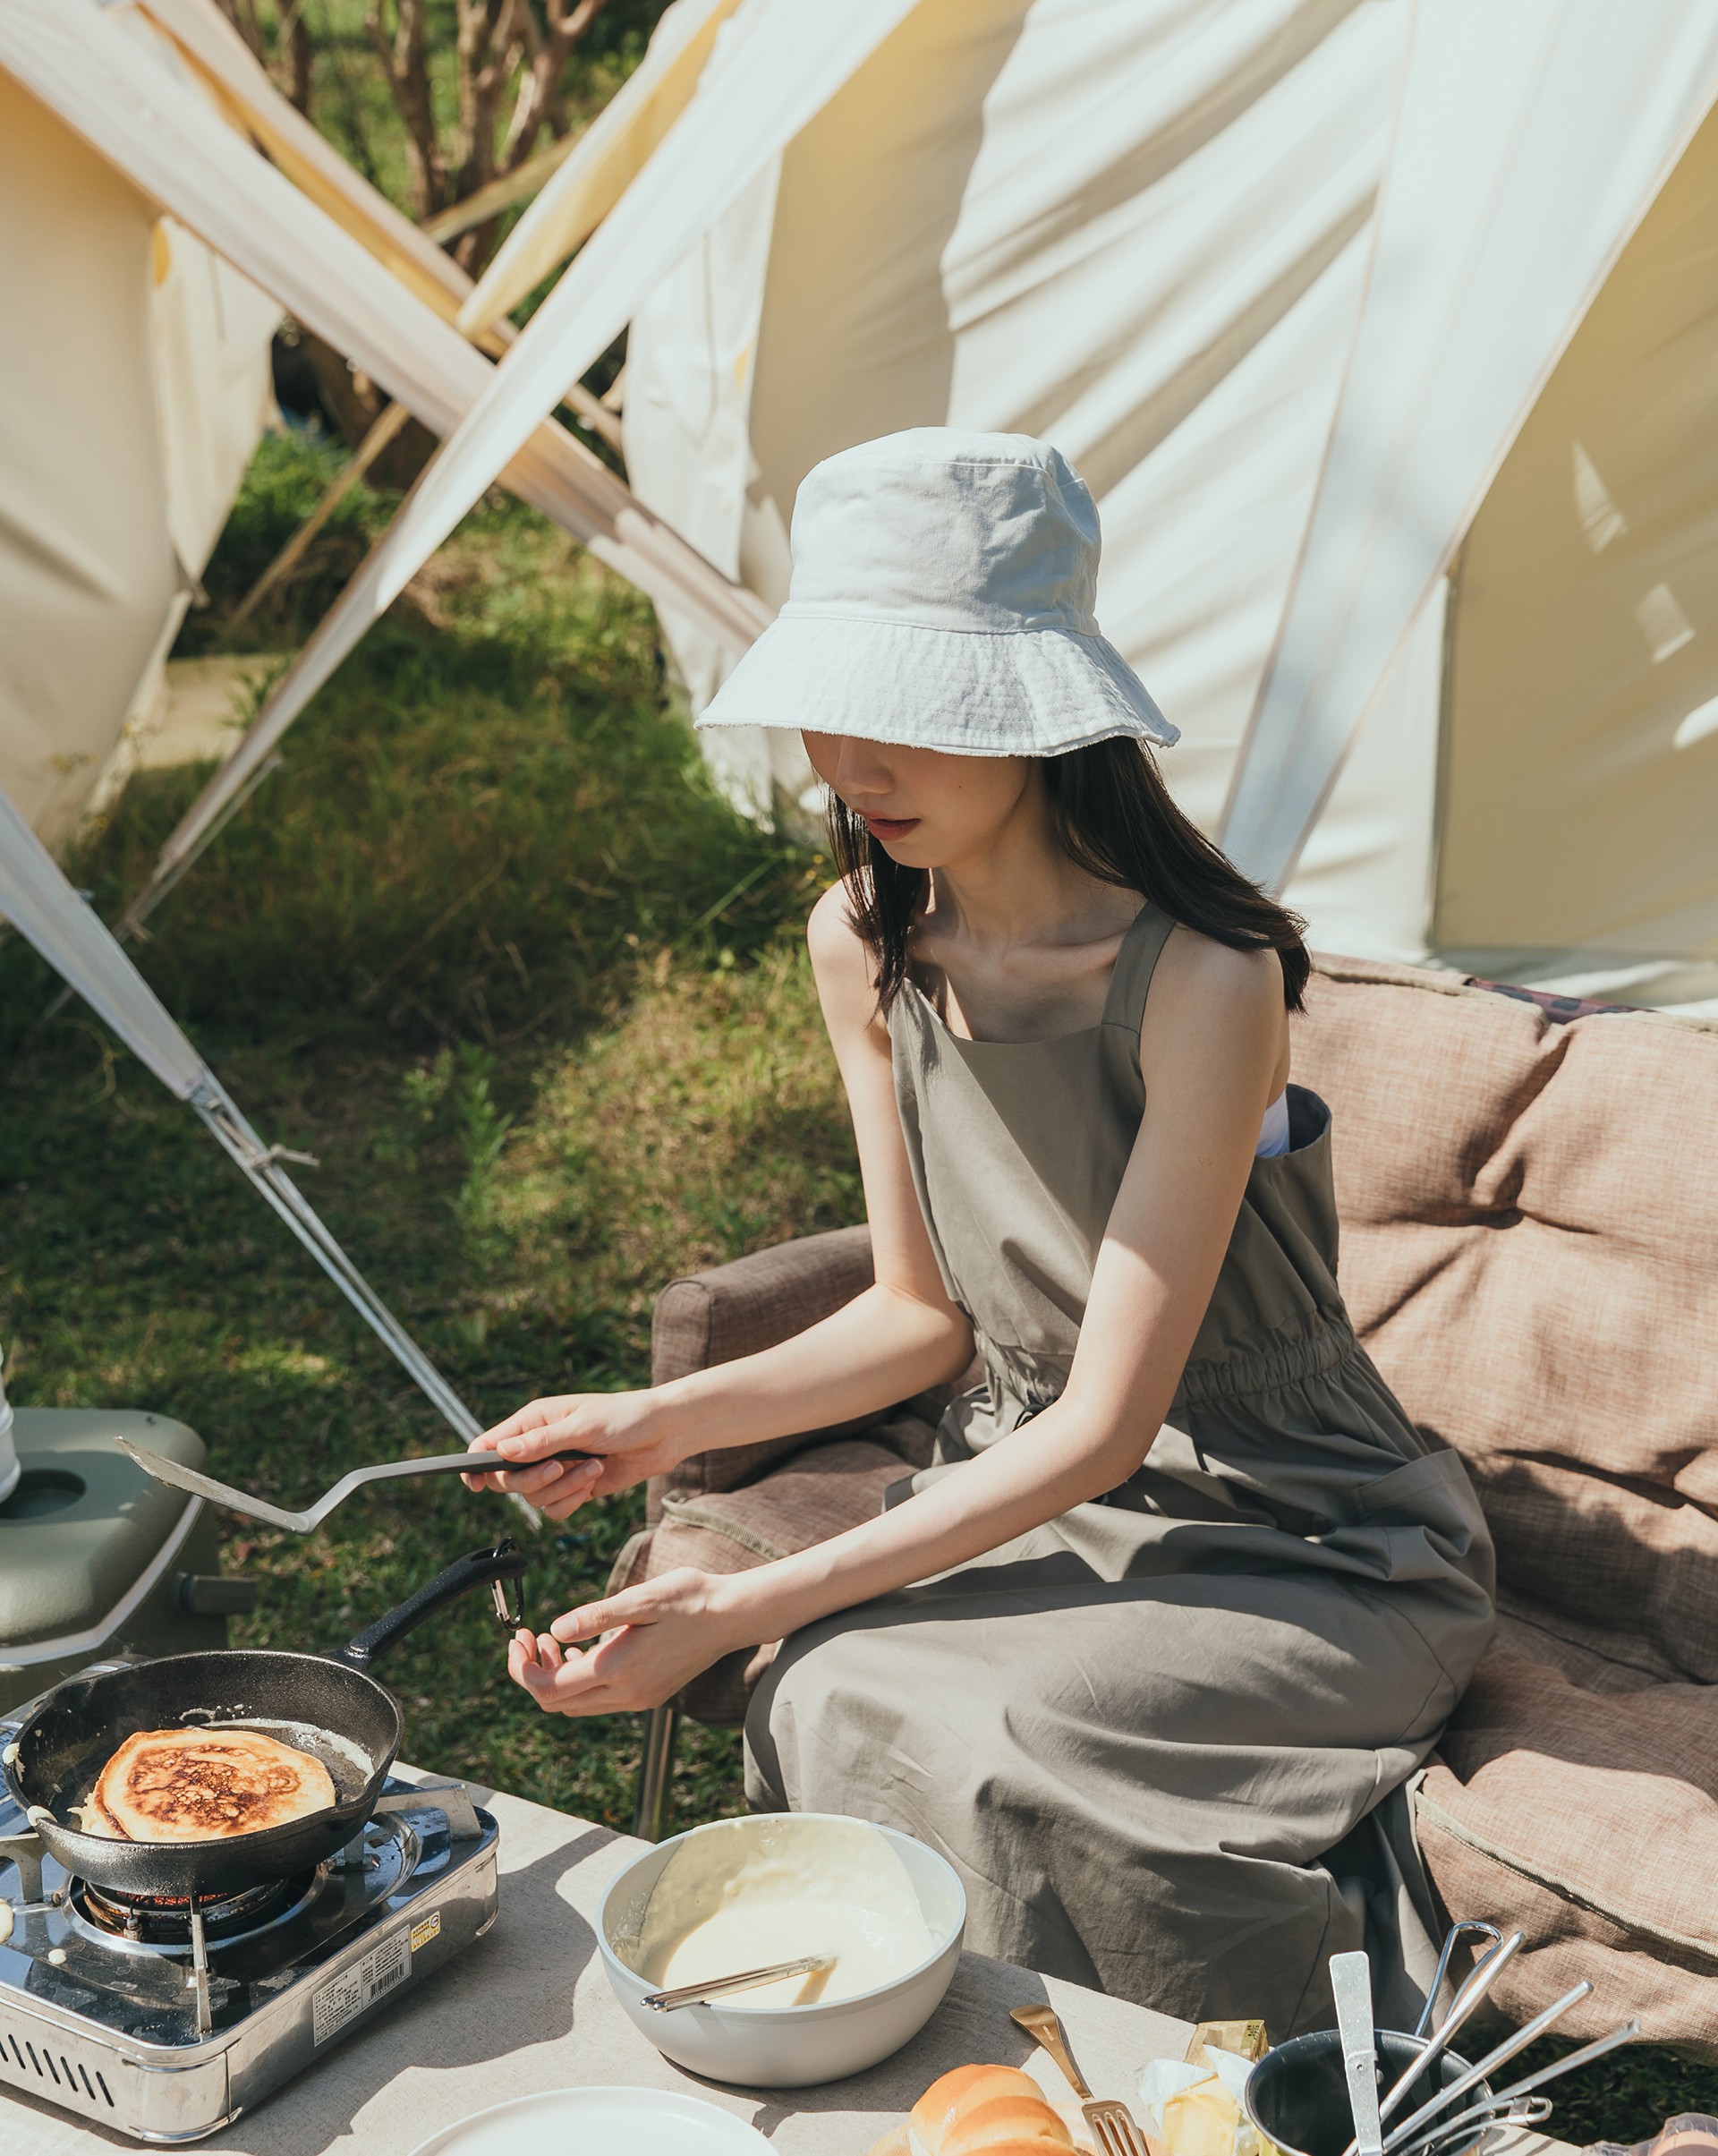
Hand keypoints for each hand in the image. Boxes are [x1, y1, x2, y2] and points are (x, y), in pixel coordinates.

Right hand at [462, 1389, 683, 1521]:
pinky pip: (555, 1510)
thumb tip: (501, 1452)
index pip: (489, 1444)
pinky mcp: (573, 1488)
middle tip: (560, 1467)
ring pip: (533, 1497)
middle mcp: (538, 1447)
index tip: (474, 1482)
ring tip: (593, 1467)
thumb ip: (542, 1442)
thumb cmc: (626, 1417)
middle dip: (532, 1479)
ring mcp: (555, 1469)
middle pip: (507, 1479)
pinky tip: (594, 1482)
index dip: (475, 1464)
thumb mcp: (584, 1425)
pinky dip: (573, 1500)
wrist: (664, 1433)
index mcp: (533, 1421)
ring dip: (563, 1488)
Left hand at [506, 1569, 748, 1715]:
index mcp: (619, 1669)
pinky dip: (579, 1679)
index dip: (522, 1669)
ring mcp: (638, 1698)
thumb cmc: (690, 1598)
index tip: (519, 1638)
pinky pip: (598, 1699)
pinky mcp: (647, 1694)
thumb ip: (597, 1616)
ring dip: (554, 1677)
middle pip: (556, 1703)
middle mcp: (626, 1693)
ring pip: (576, 1704)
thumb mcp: (642, 1598)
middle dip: (533, 1672)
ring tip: (549, 1638)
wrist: (731, 1616)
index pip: (549, 1689)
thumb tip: (556, 1629)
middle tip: (528, 1636)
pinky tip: (580, 1650)